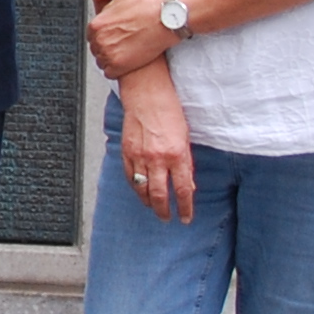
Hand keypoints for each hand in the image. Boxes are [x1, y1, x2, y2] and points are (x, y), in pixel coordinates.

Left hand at [83, 0, 175, 79]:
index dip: (102, 34)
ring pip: (101, 61)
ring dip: (109, 58)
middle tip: (121, 42)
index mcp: (96, 24)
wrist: (165, 20)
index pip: (91, 34)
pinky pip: (109, 73)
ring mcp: (109, 55)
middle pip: (96, 48)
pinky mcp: (120, 67)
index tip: (113, 34)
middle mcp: (99, 40)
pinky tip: (125, 62)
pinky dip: (115, 70)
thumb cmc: (146, 5)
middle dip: (106, 46)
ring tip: (124, 52)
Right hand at [114, 67, 194, 219]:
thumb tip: (187, 186)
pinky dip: (136, 188)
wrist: (146, 95)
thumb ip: (186, 163)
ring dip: (149, 203)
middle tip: (167, 218)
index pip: (182, 190)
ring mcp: (140, 156)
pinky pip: (131, 177)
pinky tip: (141, 192)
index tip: (186, 217)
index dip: (185, 207)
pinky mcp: (127, 152)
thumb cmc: (169, 111)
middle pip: (160, 195)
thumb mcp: (186, 138)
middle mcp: (158, 158)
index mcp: (177, 154)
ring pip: (143, 190)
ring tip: (154, 208)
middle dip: (164, 211)